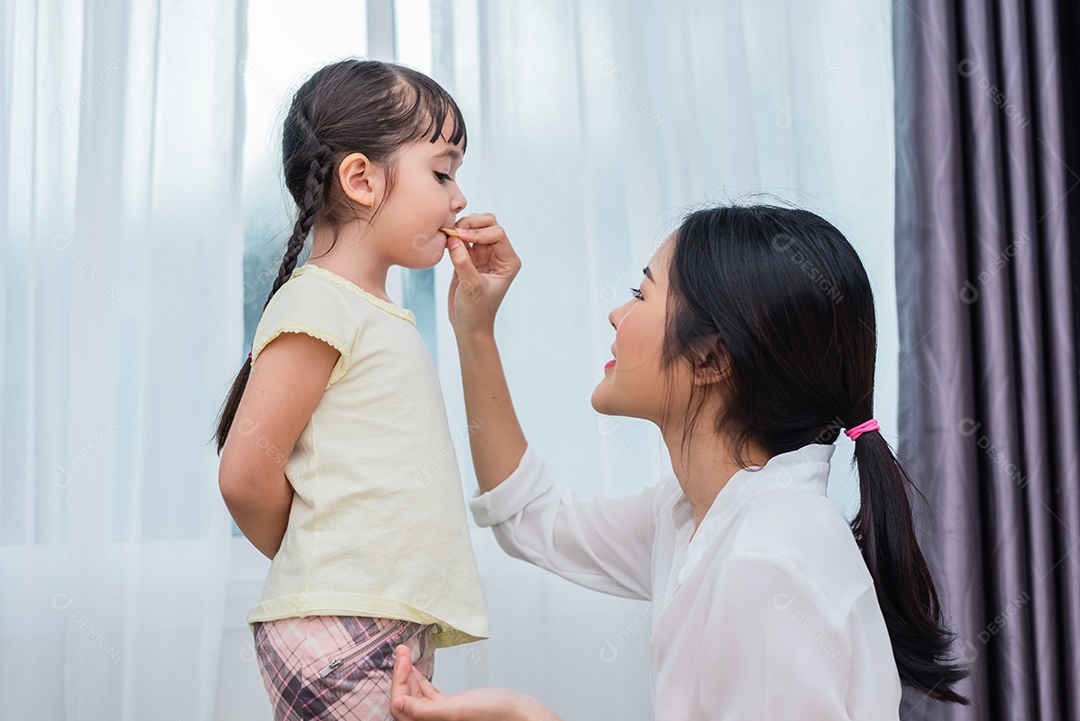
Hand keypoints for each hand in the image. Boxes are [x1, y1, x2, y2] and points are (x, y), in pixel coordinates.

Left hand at [389, 646, 562, 720]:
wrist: (518, 711)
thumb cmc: (495, 713)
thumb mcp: (456, 710)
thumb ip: (425, 710)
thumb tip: (399, 703)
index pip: (401, 707)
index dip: (398, 682)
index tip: (402, 659)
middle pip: (405, 701)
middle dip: (400, 675)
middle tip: (401, 651)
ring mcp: (441, 716)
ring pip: (415, 696)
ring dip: (408, 674)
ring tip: (405, 653)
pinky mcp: (450, 708)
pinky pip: (427, 695)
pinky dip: (419, 679)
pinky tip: (416, 667)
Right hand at [445, 214, 520, 335]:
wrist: (469, 325)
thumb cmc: (477, 311)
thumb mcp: (471, 287)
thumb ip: (463, 263)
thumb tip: (453, 239)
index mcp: (508, 261)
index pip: (497, 233)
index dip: (479, 232)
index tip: (460, 238)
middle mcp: (498, 255)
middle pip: (488, 224)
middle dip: (471, 224)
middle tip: (453, 232)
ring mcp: (484, 255)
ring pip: (475, 228)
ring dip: (461, 229)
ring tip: (447, 236)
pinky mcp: (469, 258)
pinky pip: (462, 240)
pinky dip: (453, 238)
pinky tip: (445, 242)